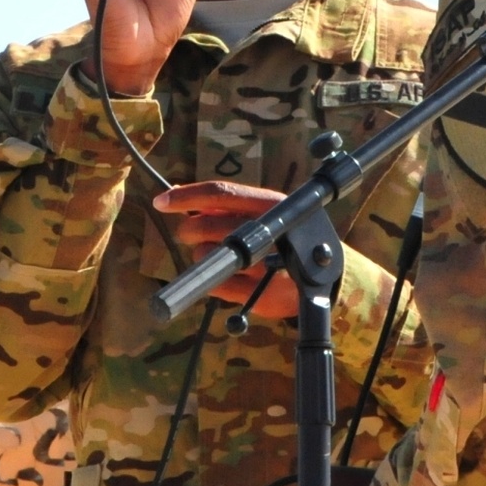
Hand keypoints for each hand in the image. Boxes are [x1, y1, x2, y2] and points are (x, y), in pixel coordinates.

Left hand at [154, 181, 298, 318]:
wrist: (325, 276)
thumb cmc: (285, 237)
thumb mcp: (263, 211)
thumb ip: (225, 203)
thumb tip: (176, 191)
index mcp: (269, 204)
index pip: (220, 194)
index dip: (186, 197)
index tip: (160, 201)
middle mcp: (268, 231)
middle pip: (205, 225)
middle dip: (189, 230)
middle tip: (190, 234)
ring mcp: (264, 265)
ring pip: (205, 256)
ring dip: (202, 256)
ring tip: (220, 257)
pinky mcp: (259, 294)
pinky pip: (215, 285)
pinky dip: (213, 281)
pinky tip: (227, 276)